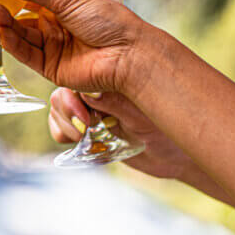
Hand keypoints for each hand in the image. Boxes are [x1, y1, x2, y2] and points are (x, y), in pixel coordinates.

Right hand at [0, 0, 147, 93]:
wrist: (129, 54)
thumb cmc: (107, 20)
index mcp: (57, 4)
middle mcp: (50, 25)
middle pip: (14, 20)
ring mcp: (49, 46)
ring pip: (16, 36)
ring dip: (2, 25)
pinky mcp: (48, 67)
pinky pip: (24, 53)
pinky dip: (11, 42)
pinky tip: (2, 30)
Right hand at [48, 88, 193, 178]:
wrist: (175, 158)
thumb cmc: (169, 132)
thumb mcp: (142, 117)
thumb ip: (115, 104)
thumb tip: (87, 91)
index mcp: (112, 78)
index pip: (79, 77)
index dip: (72, 96)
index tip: (83, 118)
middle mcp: (98, 89)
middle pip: (64, 91)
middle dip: (66, 112)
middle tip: (82, 131)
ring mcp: (91, 108)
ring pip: (59, 108)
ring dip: (64, 124)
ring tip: (82, 138)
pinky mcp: (87, 126)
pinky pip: (61, 124)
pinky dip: (62, 132)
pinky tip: (78, 142)